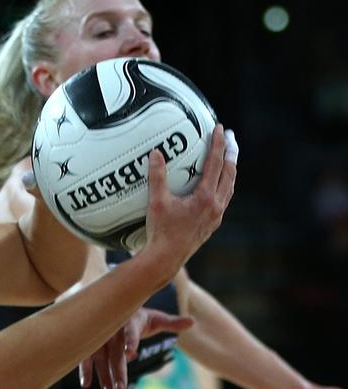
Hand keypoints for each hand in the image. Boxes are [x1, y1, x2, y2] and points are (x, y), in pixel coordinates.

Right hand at [79, 307, 192, 388]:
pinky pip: (87, 357)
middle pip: (115, 352)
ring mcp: (100, 336)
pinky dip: (86, 370)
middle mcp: (112, 328)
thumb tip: (192, 321)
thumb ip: (172, 323)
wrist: (114, 305)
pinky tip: (85, 385)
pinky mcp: (92, 343)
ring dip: (103, 376)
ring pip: (100, 357)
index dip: (131, 341)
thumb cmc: (140, 316)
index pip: (130, 331)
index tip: (132, 353)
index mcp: (129, 320)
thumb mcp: (156, 318)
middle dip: (117, 371)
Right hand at [143, 124, 235, 272]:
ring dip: (230, 171)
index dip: (218, 144)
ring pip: (229, 188)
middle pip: (230, 174)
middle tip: (230, 138)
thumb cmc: (160, 231)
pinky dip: (224, 187)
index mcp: (205, 198)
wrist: (166, 259)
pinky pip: (223, 200)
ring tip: (228, 159)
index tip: (220, 129)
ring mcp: (215, 217)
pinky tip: (217, 187)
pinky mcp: (211, 225)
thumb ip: (157, 176)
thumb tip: (156, 153)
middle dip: (231, 154)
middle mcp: (215, 206)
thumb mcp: (156, 202)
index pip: (216, 164)